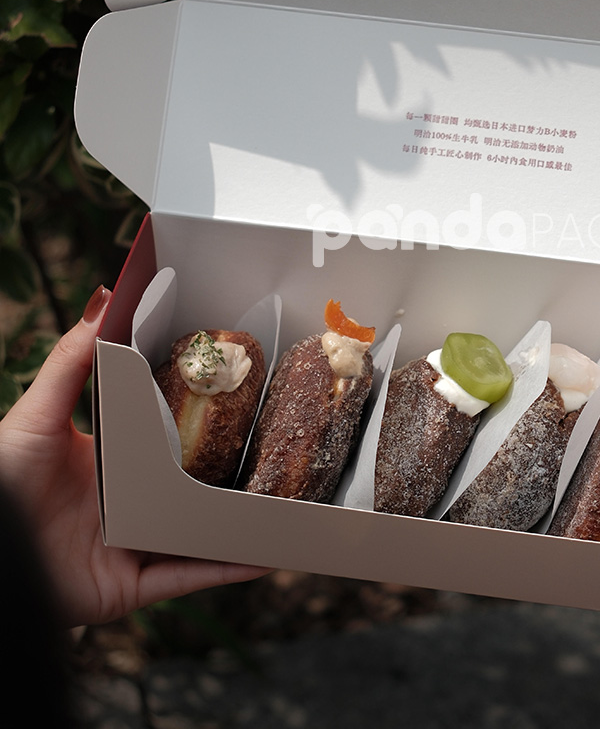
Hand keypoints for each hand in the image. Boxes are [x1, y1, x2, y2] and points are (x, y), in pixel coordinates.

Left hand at [0, 286, 269, 627]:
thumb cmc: (1, 481)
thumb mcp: (39, 414)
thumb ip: (73, 361)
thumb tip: (105, 297)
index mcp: (114, 461)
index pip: (170, 437)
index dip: (206, 421)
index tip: (245, 398)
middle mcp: (131, 501)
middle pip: (195, 486)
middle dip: (236, 475)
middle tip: (281, 451)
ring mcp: (135, 543)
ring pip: (203, 533)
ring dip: (244, 524)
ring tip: (288, 505)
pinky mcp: (132, 585)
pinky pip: (190, 576)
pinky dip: (228, 569)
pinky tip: (266, 556)